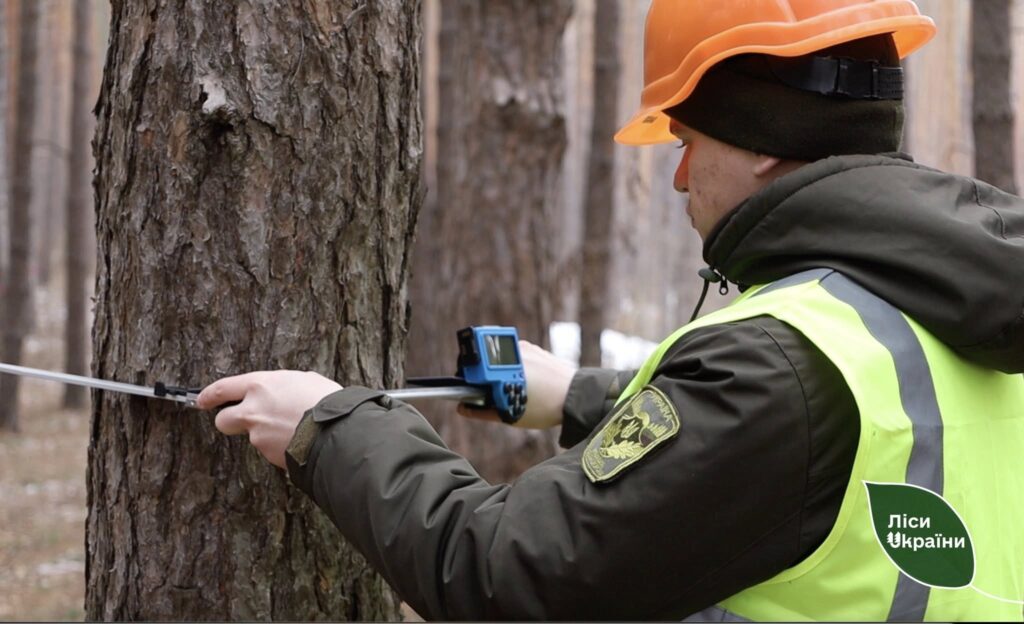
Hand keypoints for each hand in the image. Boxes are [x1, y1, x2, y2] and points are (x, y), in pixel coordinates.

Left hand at [197, 370, 342, 467]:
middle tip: (242, 421)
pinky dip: (279, 446)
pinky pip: (269, 449)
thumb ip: (283, 386)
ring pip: (252, 436)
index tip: (201, 400)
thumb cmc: (324, 400)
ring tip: (292, 429)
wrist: (335, 431)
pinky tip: (297, 440)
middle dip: (229, 421)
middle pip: (223, 420)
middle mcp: (252, 410)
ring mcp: (258, 435)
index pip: (222, 388)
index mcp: (260, 385)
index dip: (208, 395)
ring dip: (265, 434)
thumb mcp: (303, 380)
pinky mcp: (268, 454)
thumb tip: (281, 392)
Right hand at [457, 340, 574, 428]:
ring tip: (512, 388)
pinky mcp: (533, 347)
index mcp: (500, 366)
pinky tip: (524, 382)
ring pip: (498, 357)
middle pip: (483, 359)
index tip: (471, 390)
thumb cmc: (543, 408)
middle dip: (483, 375)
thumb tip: (462, 408)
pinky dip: (513, 366)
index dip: (467, 378)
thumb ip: (482, 411)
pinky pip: (514, 355)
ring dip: (498, 370)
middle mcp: (509, 351)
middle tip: (492, 392)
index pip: (471, 365)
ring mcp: (522, 347)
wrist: (577, 396)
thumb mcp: (510, 414)